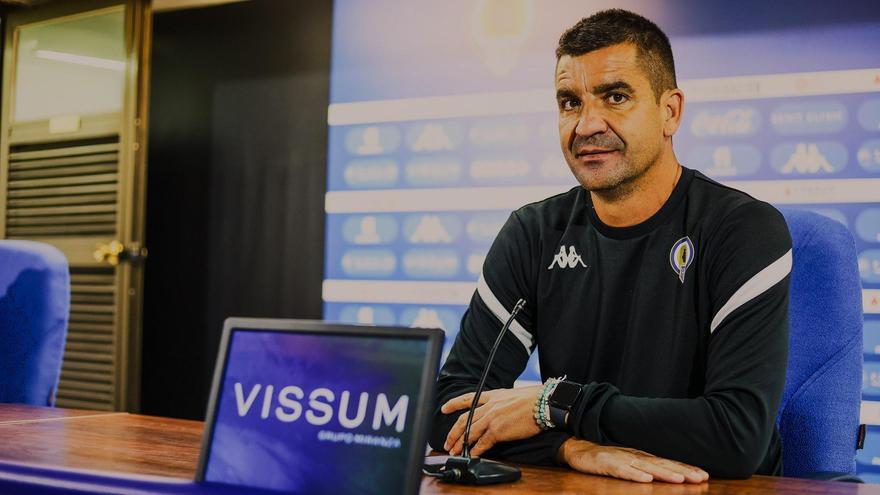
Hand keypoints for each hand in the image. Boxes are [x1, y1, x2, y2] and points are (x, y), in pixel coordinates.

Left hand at [441, 385, 543, 456]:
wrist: (543, 403)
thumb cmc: (533, 399)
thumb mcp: (511, 395)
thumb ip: (500, 402)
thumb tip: (497, 411)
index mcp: (493, 395)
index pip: (468, 398)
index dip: (454, 404)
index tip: (444, 408)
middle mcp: (489, 406)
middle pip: (464, 420)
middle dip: (454, 432)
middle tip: (447, 442)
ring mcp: (492, 418)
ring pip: (470, 432)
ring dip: (461, 444)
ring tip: (455, 451)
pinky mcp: (498, 430)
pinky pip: (483, 442)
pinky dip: (476, 450)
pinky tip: (472, 454)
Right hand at [559, 438, 708, 483]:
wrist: (577, 448)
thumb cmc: (605, 458)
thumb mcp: (629, 462)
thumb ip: (646, 467)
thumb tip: (668, 474)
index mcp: (642, 457)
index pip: (667, 463)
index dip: (686, 468)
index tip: (704, 475)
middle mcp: (635, 456)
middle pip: (661, 465)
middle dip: (682, 471)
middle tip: (701, 478)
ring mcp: (621, 459)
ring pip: (646, 467)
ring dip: (663, 473)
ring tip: (679, 479)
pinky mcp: (606, 464)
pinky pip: (622, 470)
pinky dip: (634, 475)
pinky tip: (646, 480)